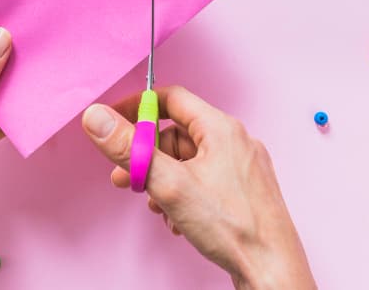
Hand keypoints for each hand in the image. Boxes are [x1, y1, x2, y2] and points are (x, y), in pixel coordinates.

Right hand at [82, 86, 315, 289]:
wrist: (271, 270)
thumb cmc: (234, 228)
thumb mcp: (169, 184)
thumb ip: (130, 148)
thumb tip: (97, 118)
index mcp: (221, 128)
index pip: (172, 99)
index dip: (139, 107)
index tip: (115, 121)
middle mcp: (235, 142)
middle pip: (177, 133)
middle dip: (147, 156)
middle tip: (123, 175)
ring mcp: (241, 168)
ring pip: (188, 161)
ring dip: (163, 180)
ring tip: (153, 205)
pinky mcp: (242, 192)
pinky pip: (203, 180)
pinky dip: (183, 194)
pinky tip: (176, 219)